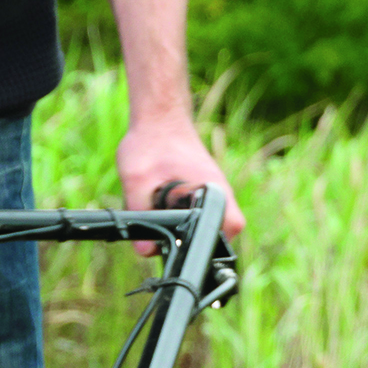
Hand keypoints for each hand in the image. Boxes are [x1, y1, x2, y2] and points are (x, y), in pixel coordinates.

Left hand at [115, 111, 243, 243]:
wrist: (158, 117)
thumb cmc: (152, 141)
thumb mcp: (137, 180)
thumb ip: (139, 212)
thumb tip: (144, 251)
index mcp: (213, 189)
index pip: (231, 227)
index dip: (211, 244)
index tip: (187, 245)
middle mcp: (220, 191)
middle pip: (220, 232)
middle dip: (194, 238)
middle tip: (167, 233)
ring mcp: (214, 190)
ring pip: (209, 222)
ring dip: (188, 226)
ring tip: (163, 212)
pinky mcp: (204, 189)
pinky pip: (201, 212)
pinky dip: (183, 215)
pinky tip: (162, 204)